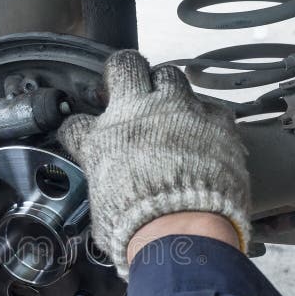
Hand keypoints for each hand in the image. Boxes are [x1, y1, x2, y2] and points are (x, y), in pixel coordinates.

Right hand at [58, 50, 250, 278]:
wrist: (184, 230)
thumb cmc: (139, 228)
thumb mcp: (104, 208)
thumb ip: (107, 186)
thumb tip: (108, 193)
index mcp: (102, 140)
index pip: (77, 122)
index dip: (83, 128)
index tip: (90, 136)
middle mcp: (137, 113)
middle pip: (126, 65)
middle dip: (127, 73)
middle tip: (132, 89)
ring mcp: (179, 110)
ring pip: (171, 74)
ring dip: (169, 90)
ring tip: (174, 112)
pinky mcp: (216, 120)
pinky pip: (211, 107)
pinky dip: (207, 119)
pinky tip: (208, 137)